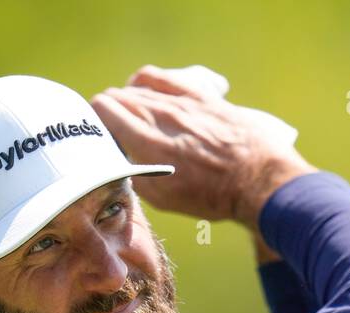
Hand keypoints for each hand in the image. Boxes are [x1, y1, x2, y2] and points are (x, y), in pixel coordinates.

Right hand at [91, 65, 315, 231]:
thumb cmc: (211, 195)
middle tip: (112, 132)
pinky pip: (160, 77)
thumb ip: (134, 175)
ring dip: (125, 101)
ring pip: (135, 87)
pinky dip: (144, 82)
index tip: (97, 137)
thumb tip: (117, 160)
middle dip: (107, 114)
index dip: (93, 122)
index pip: (102, 110)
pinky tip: (143, 91)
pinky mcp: (197, 94)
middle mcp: (161, 115)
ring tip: (130, 118)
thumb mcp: (163, 199)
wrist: (256, 179)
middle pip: (115, 97)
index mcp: (148, 143)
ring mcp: (180, 102)